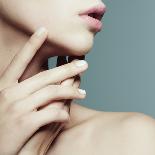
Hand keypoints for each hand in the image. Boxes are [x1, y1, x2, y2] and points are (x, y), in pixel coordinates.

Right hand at [0, 27, 87, 154]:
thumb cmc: (2, 124)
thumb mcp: (8, 103)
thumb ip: (24, 91)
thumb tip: (45, 83)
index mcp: (4, 86)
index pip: (20, 60)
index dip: (32, 44)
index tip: (44, 30)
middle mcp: (10, 93)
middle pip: (45, 76)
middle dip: (67, 68)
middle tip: (83, 63)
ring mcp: (17, 107)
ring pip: (52, 92)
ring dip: (71, 92)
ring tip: (83, 93)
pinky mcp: (24, 123)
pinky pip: (51, 113)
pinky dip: (62, 114)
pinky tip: (67, 116)